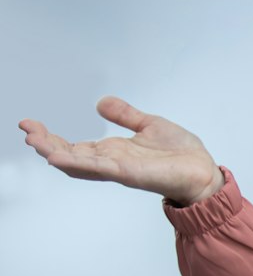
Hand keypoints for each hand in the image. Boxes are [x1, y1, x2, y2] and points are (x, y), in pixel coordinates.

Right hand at [19, 97, 223, 204]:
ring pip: (80, 163)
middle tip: (25, 130)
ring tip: (34, 141)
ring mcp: (119, 169)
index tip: (30, 124)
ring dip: (55, 152)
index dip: (51, 136)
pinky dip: (79, 163)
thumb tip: (100, 102)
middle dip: (46, 143)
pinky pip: (100, 168)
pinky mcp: (130, 174)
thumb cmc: (181, 154)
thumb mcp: (149, 124)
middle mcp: (111, 162)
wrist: (204, 172)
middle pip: (70, 154)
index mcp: (113, 152)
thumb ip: (125, 115)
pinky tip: (59, 157)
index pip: (74, 145)